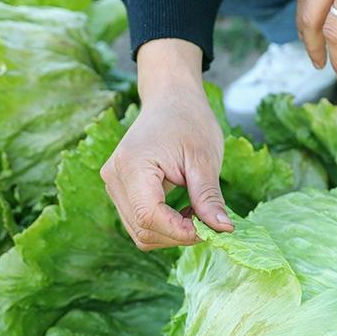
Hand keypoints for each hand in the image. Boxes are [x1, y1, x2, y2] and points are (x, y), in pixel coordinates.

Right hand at [100, 39, 232, 250]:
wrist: (170, 99)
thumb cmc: (190, 121)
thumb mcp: (205, 159)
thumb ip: (209, 197)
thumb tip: (223, 230)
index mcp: (133, 165)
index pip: (149, 216)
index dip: (180, 232)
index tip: (210, 229)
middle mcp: (115, 177)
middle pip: (143, 230)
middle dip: (178, 235)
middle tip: (209, 222)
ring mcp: (114, 185)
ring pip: (140, 232)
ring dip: (171, 233)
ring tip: (197, 214)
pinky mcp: (120, 190)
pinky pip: (139, 222)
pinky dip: (164, 226)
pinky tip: (184, 212)